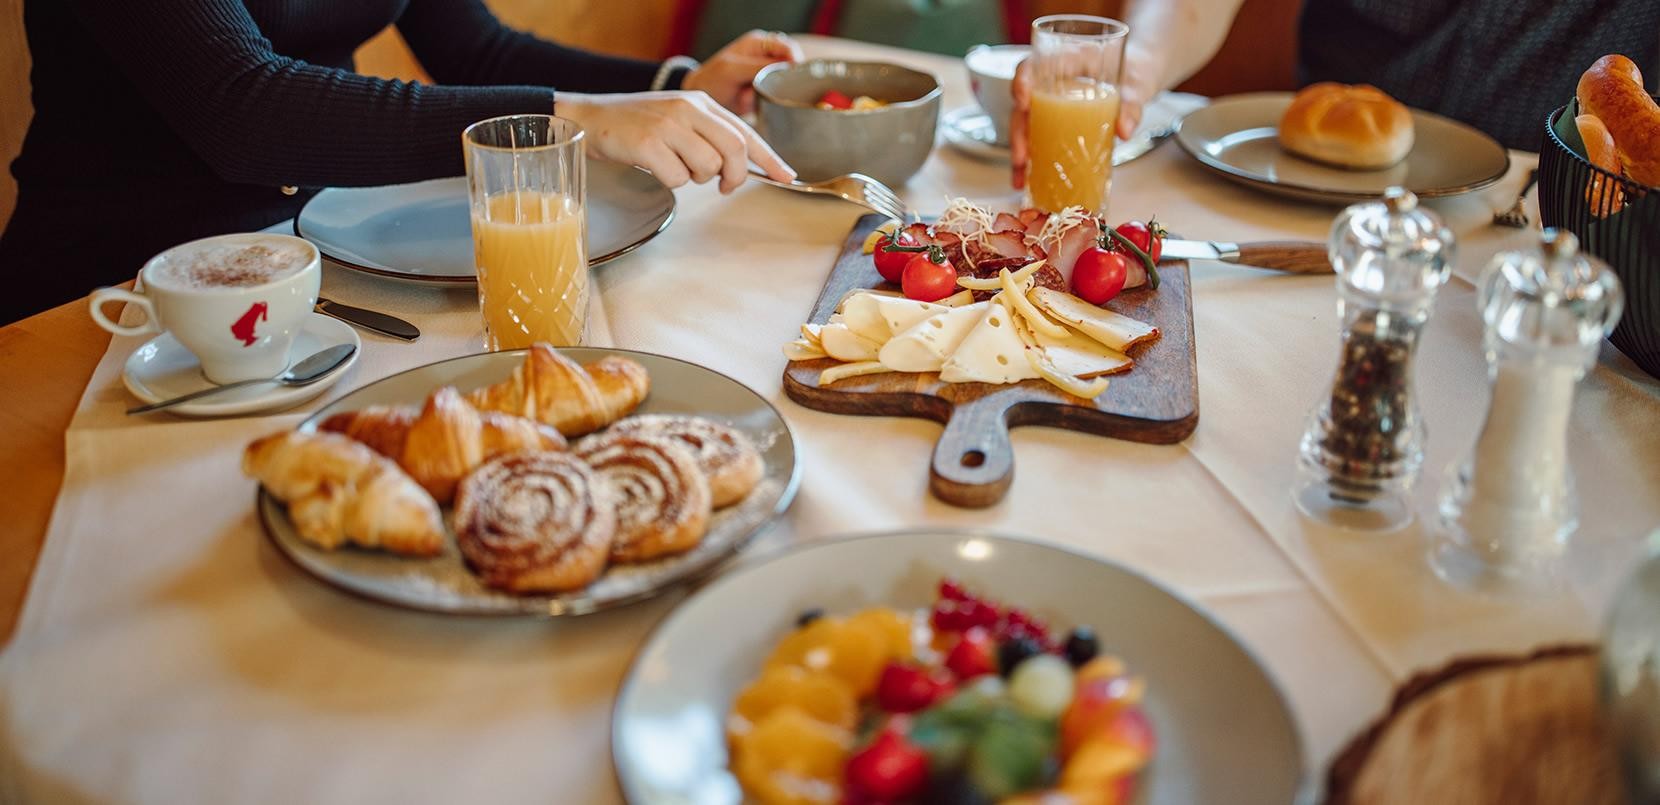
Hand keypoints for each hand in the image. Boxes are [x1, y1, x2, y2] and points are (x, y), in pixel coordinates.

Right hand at [556, 90, 793, 192]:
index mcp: (700, 102)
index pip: (745, 131)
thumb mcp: (678, 120)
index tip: (786, 175)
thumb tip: (737, 169)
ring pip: (707, 167)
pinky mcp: (648, 143)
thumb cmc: (636, 125)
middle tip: (723, 187)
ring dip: (695, 178)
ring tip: (673, 165)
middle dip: (734, 176)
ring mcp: (668, 124)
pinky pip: (678, 178)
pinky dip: (670, 181)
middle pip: (734, 149)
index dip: (769, 156)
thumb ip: (708, 137)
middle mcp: (688, 108)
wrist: (591, 117)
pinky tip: (654, 167)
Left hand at [683, 29, 802, 114]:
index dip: (793, 61)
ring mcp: (767, 75)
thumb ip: (758, 67)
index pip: (787, 47)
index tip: (791, 76)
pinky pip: (778, 97)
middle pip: (791, 65)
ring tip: (755, 96)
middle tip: (770, 89)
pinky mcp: (767, 92)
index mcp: (759, 43)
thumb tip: (784, 69)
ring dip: (776, 92)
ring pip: (787, 83)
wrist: (701, 101)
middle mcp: (766, 57)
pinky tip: (755, 103)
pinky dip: (771, 102)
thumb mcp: (732, 70)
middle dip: (784, 79)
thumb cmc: (711, 79)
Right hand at [1009, 44, 1160, 189]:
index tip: (1022, 99)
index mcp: (1070, 59)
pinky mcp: (1057, 122)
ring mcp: (1052, 102)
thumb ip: (1132, 104)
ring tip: (1019, 178)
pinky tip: (1026, 179)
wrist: (1139, 76)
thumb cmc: (1135, 71)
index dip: (1023, 79)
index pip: (1035, 63)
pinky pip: (1038, 137)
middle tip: (1021, 156)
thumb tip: (1124, 131)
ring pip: (1026, 124)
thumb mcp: (1138, 84)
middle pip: (1024, 103)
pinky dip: (1031, 159)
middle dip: (1018, 132)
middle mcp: (1052, 81)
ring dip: (1020, 152)